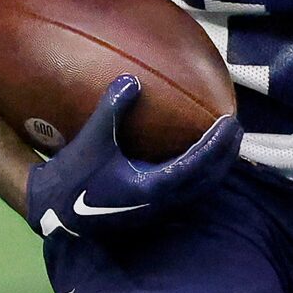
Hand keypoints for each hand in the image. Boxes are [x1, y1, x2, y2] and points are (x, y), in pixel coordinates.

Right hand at [23, 75, 243, 237]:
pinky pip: (188, 191)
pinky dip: (201, 172)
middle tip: (237, 128)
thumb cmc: (72, 178)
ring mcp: (159, 210)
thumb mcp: (92, 141)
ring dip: (217, 166)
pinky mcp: (153, 210)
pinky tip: (199, 156)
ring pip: (201, 189)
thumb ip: (112, 110)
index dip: (218, 144)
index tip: (231, 122)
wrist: (54, 212)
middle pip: (208, 180)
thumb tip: (131, 79)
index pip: (198, 165)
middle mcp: (162, 203)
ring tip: (227, 142)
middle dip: (227, 154)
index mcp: (152, 188)